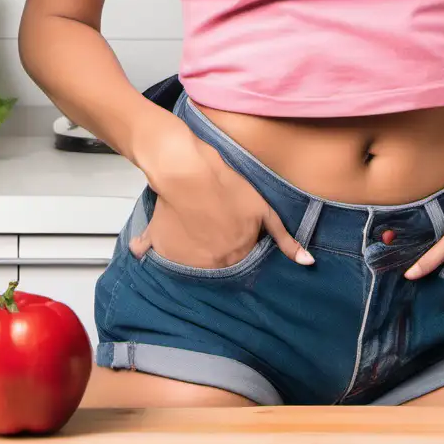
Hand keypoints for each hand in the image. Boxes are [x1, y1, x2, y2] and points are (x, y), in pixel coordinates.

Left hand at [128, 117, 313, 268]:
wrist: (184, 172)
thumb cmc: (170, 201)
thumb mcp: (155, 229)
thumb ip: (148, 245)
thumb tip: (137, 252)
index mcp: (207, 264)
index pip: (218, 272)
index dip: (215, 261)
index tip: (214, 256)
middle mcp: (231, 254)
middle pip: (237, 259)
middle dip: (231, 253)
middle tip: (225, 240)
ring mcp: (248, 233)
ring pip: (254, 244)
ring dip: (251, 243)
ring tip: (243, 235)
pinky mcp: (260, 212)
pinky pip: (280, 233)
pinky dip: (293, 247)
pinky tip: (306, 260)